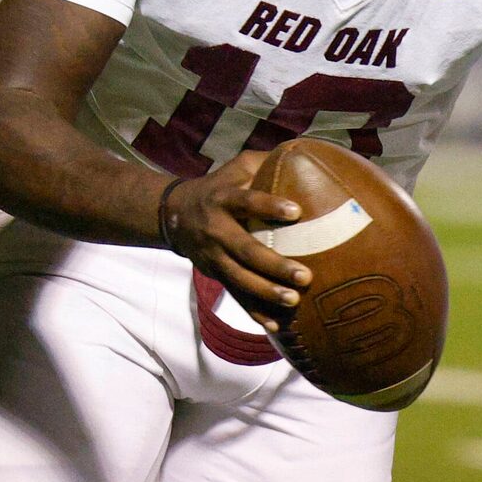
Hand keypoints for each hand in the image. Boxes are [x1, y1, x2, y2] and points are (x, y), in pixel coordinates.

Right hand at [157, 151, 308, 314]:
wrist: (174, 214)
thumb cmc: (220, 187)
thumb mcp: (237, 167)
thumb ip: (266, 162)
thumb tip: (307, 155)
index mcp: (222, 199)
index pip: (245, 201)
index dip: (268, 206)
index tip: (296, 211)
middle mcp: (216, 229)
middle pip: (245, 250)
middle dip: (274, 265)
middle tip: (305, 275)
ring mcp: (213, 256)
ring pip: (239, 279)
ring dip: (266, 292)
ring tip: (294, 301)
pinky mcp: (215, 275)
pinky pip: (235, 296)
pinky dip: (254, 312)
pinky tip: (275, 326)